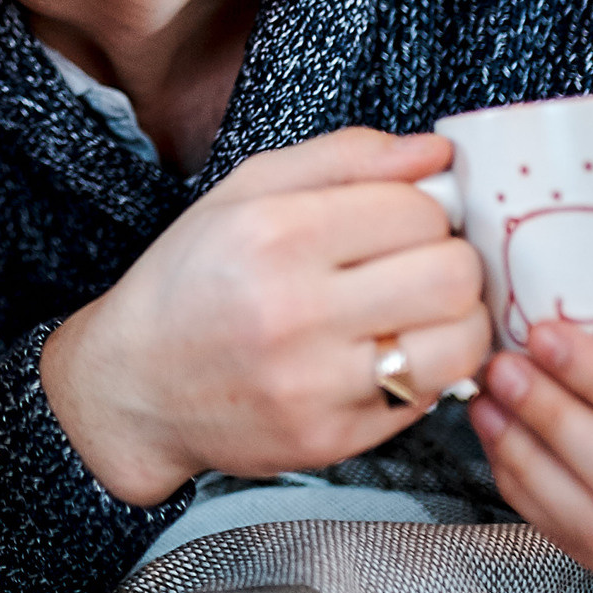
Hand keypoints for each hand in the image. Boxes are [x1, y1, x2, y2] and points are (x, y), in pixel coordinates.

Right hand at [41, 128, 491, 503]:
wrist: (133, 384)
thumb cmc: (191, 278)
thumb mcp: (245, 192)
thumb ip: (343, 157)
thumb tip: (437, 152)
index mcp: (273, 233)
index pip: (418, 211)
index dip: (427, 209)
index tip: (404, 220)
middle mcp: (293, 311)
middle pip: (453, 276)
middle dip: (451, 261)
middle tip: (419, 264)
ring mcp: (313, 385)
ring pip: (459, 345)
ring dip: (454, 322)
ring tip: (416, 312)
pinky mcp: (329, 440)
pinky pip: (426, 400)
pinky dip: (419, 373)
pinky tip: (382, 355)